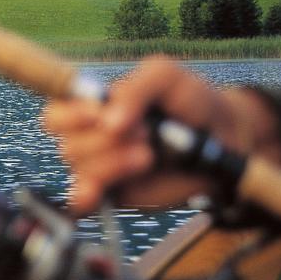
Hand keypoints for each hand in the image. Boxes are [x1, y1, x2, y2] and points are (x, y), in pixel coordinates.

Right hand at [41, 56, 280, 215]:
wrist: (224, 136)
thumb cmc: (190, 100)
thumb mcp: (166, 76)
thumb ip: (136, 89)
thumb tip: (109, 121)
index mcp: (93, 107)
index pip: (56, 115)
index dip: (71, 116)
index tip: (100, 113)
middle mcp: (92, 138)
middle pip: (68, 146)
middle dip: (104, 140)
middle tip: (144, 132)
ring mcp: (103, 169)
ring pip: (82, 171)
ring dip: (113, 163)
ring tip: (149, 155)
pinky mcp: (118, 194)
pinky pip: (85, 203)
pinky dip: (85, 198)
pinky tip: (97, 193)